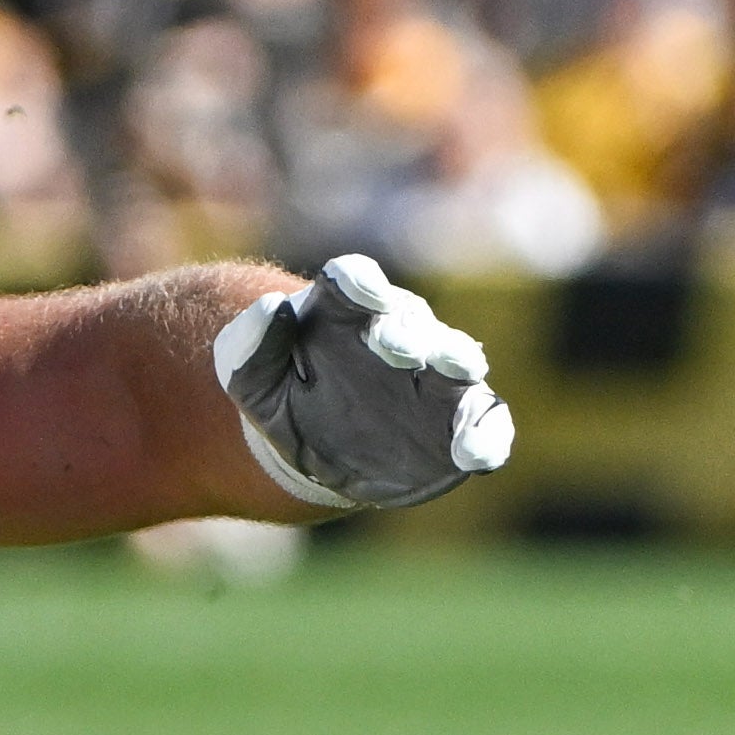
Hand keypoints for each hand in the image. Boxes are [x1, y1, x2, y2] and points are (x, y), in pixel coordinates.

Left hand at [216, 256, 510, 513]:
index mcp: (346, 311)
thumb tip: (269, 308)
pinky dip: (485, 435)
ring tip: (456, 371)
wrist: (316, 450)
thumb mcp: (249, 377)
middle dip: (406, 331)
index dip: (357, 282)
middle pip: (411, 322)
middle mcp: (401, 333)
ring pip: (457, 363)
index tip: (356, 290)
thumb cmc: (284, 398)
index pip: (353, 282)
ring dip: (458, 363)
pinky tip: (475, 452)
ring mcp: (434, 378)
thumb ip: (250, 343)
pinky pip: (484, 424)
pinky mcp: (458, 423)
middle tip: (395, 347)